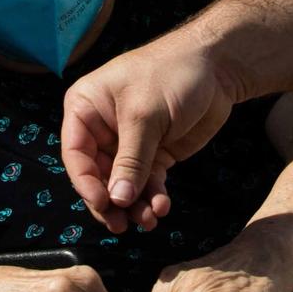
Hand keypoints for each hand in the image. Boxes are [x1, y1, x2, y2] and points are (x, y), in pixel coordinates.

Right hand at [62, 32, 238, 233]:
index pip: (75, 154)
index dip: (86, 183)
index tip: (103, 204)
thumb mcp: (144, 116)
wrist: (217, 66)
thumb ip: (130, 160)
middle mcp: (102, 127)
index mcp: (86, 107)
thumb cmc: (171, 74)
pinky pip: (147, 182)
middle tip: (122, 225)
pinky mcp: (155, 153)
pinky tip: (162, 206)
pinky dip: (152, 196)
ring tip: (149, 220)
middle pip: (98, 175)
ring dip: (134, 204)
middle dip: (111, 201)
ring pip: (123, 184)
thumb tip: (116, 200)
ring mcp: (129, 142)